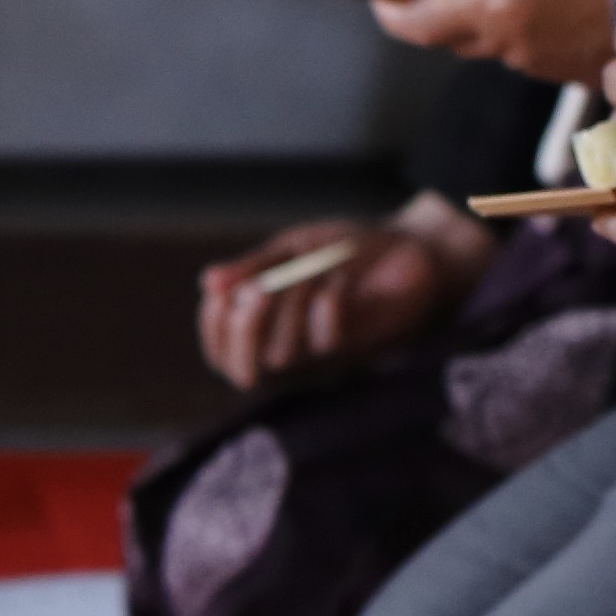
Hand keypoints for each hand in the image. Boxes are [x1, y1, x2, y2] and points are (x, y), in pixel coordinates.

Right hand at [195, 199, 488, 387]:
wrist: (408, 246)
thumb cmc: (346, 248)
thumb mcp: (293, 247)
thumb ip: (254, 267)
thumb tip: (206, 282)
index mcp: (265, 323)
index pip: (220, 352)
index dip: (213, 329)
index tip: (218, 293)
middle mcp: (287, 346)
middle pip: (242, 369)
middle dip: (243, 330)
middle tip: (257, 293)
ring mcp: (320, 352)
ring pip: (283, 351)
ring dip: (291, 302)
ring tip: (312, 270)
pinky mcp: (353, 348)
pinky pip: (324, 338)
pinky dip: (327, 302)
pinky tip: (341, 280)